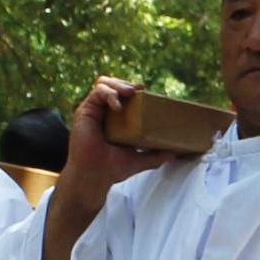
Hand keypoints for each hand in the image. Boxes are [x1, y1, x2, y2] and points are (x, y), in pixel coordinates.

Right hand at [59, 78, 167, 227]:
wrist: (94, 176)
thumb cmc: (111, 169)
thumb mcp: (139, 160)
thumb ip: (155, 156)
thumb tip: (174, 153)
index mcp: (114, 119)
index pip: (122, 95)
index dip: (133, 89)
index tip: (146, 90)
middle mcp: (103, 112)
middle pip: (113, 85)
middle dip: (126, 83)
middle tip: (139, 90)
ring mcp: (93, 110)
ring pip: (104, 84)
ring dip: (118, 84)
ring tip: (130, 92)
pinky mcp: (85, 111)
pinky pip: (97, 92)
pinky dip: (109, 94)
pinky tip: (118, 106)